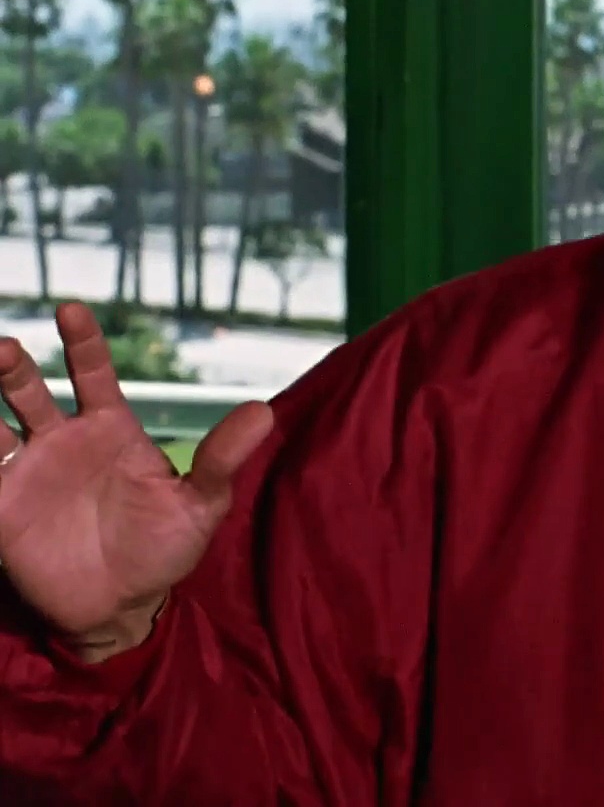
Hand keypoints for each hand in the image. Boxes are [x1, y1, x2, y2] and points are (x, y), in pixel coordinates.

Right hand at [0, 304, 272, 659]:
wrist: (124, 606)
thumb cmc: (165, 549)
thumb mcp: (200, 505)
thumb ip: (222, 460)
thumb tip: (265, 412)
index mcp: (110, 429)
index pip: (93, 373)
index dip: (83, 341)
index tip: (71, 309)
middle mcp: (63, 441)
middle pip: (29, 389)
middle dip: (12, 365)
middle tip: (4, 347)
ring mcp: (28, 472)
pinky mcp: (1, 508)